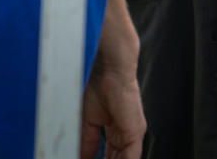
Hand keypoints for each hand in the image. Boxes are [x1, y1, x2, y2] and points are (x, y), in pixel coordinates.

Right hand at [79, 9, 144, 157]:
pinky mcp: (135, 132)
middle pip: (117, 158)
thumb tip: (81, 158)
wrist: (106, 68)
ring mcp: (132, 133)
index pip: (110, 156)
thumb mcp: (86, 122)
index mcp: (116, 129)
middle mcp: (126, 132)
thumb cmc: (96, 85)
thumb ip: (87, 143)